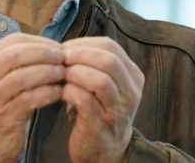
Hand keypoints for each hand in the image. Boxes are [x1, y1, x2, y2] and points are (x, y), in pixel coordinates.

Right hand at [0, 33, 65, 162]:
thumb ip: (17, 62)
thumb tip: (50, 47)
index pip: (11, 42)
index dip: (37, 42)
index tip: (57, 47)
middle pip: (14, 55)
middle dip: (42, 53)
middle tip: (62, 58)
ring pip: (21, 77)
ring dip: (47, 72)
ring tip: (63, 73)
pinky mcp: (2, 117)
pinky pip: (28, 99)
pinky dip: (47, 93)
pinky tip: (59, 92)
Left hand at [61, 37, 144, 162]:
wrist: (104, 149)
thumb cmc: (98, 110)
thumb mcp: (104, 83)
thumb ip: (92, 63)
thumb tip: (63, 46)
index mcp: (133, 75)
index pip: (111, 47)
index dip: (84, 43)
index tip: (65, 48)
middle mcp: (131, 92)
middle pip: (109, 60)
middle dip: (79, 55)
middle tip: (61, 59)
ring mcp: (119, 110)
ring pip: (100, 80)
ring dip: (75, 73)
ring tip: (61, 75)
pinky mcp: (102, 125)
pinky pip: (84, 100)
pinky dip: (69, 91)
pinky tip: (61, 92)